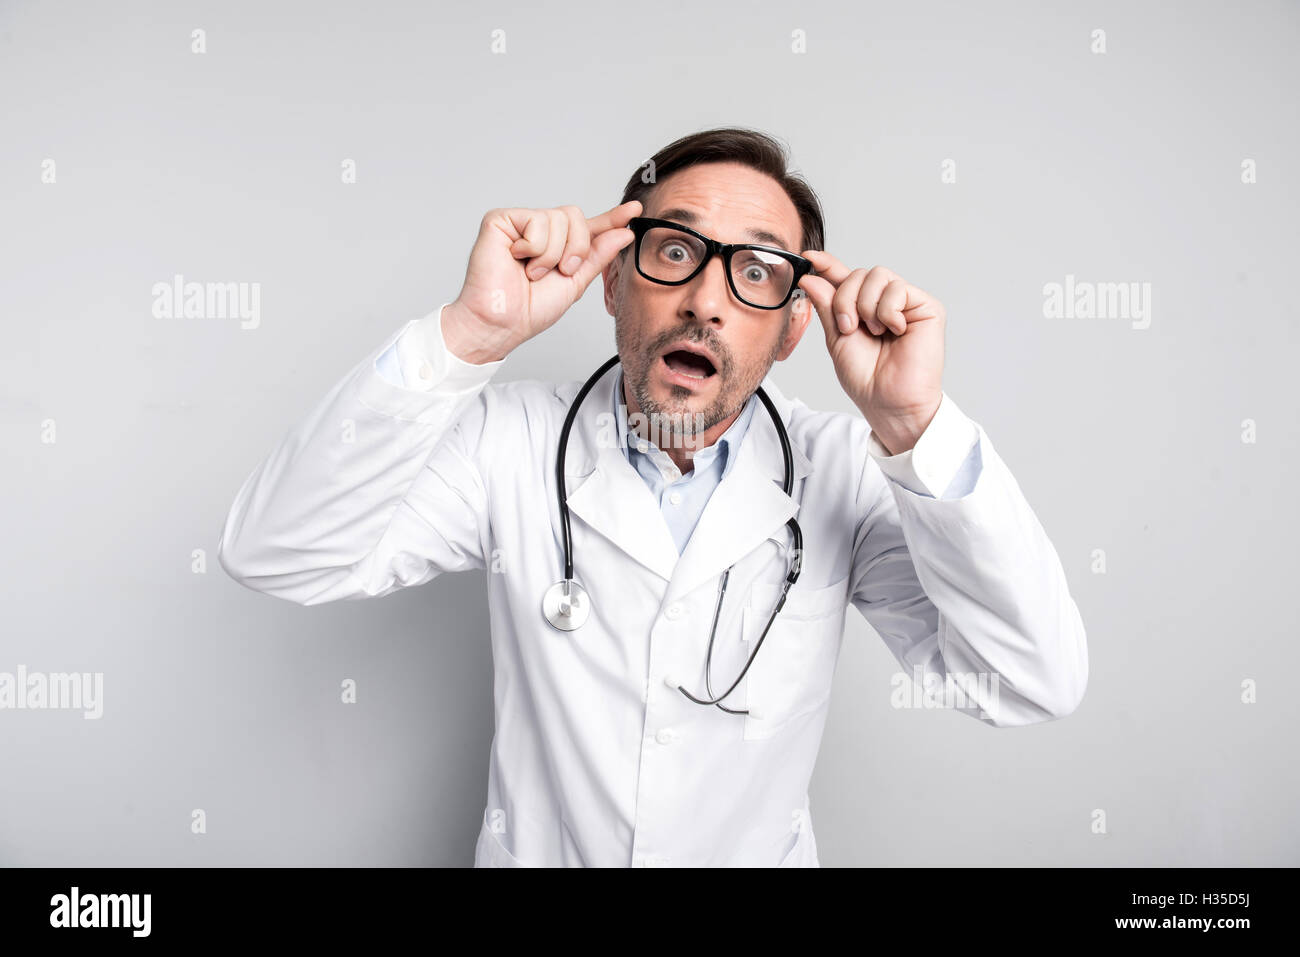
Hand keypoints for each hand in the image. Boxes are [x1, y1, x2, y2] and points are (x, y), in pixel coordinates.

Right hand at [443, 201, 642, 362]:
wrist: (502, 322)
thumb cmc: (531, 309)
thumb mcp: (575, 283)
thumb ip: (598, 256)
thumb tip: (623, 233)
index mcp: (559, 246)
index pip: (589, 227)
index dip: (612, 218)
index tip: (635, 210)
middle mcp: (540, 230)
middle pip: (576, 216)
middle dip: (575, 249)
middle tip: (558, 272)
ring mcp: (521, 223)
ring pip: (558, 219)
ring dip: (551, 254)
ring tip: (532, 272)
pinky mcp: (501, 220)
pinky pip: (536, 221)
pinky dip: (533, 248)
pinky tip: (516, 259)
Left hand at [797, 255, 944, 453]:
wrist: (889, 402)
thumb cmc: (867, 379)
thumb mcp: (837, 338)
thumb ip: (827, 306)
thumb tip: (812, 277)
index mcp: (863, 309)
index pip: (845, 278)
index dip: (828, 264)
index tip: (809, 257)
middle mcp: (885, 302)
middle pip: (859, 273)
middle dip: (845, 299)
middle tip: (848, 327)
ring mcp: (906, 303)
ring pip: (877, 275)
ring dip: (866, 306)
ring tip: (874, 332)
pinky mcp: (926, 307)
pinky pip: (898, 288)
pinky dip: (888, 311)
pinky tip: (894, 330)